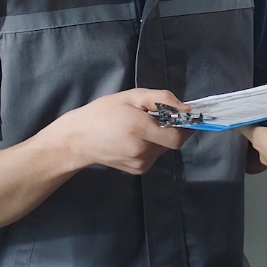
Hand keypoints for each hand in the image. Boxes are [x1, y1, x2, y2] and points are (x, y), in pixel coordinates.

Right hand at [43, 89, 192, 174]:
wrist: (79, 138)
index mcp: (139, 129)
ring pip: (163, 149)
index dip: (184, 126)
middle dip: (169, 129)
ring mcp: (139, 163)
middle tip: (151, 117)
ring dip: (159, 137)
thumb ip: (162, 99)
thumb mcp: (132, 96)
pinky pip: (154, 156)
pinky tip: (134, 139)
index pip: (178, 136)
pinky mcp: (137, 170)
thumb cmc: (103, 113)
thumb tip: (187, 109)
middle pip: (172, 142)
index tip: (181, 117)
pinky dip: (151, 146)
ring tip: (138, 128)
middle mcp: (141, 150)